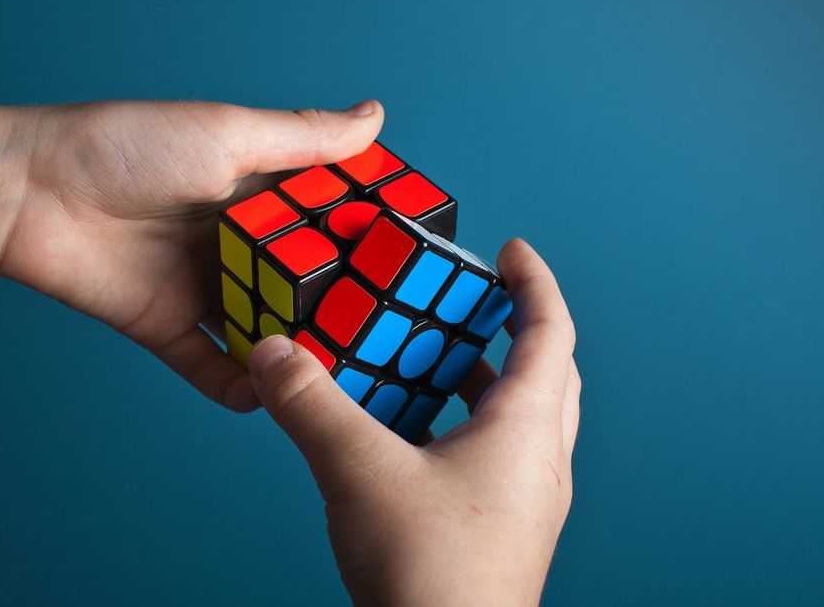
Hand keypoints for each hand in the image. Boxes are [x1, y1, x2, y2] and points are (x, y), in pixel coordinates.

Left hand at [0, 100, 383, 410]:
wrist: (28, 190)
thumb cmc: (126, 145)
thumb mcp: (227, 134)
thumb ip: (302, 140)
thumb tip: (374, 116)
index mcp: (252, 190)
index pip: (323, 216)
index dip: (364, 236)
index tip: (411, 259)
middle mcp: (233, 239)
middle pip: (299, 280)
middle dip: (338, 305)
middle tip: (387, 332)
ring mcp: (199, 286)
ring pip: (262, 326)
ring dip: (294, 350)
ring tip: (341, 376)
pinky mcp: (164, 326)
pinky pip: (208, 366)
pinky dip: (236, 385)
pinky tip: (268, 399)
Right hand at [246, 239, 579, 605]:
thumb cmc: (431, 577)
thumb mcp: (360, 473)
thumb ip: (313, 405)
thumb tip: (275, 352)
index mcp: (525, 431)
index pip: (548, 332)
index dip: (532, 282)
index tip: (513, 250)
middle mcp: (538, 463)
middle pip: (544, 373)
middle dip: (512, 328)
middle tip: (472, 300)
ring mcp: (524, 503)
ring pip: (516, 419)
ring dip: (481, 381)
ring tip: (430, 360)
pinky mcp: (500, 534)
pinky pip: (491, 458)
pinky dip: (459, 428)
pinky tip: (409, 437)